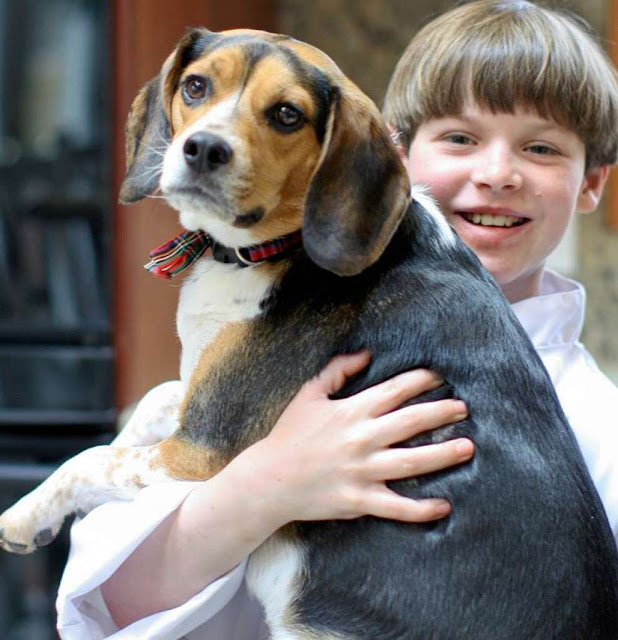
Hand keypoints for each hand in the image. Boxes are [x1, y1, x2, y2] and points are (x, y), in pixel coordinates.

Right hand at [234, 351, 472, 527]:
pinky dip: (422, 509)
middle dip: (442, 412)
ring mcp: (363, 471)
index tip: (441, 376)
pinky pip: (397, 506)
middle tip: (464, 408)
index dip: (422, 380)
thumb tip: (366, 353)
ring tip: (468, 447)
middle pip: (412, 421)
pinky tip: (444, 506)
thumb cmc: (289, 435)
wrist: (270, 480)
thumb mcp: (309, 395)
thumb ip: (337, 371)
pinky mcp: (360, 500)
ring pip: (412, 461)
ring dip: (443, 454)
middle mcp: (362, 439)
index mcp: (351, 411)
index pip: (395, 390)